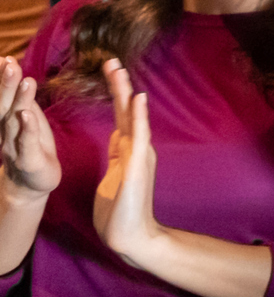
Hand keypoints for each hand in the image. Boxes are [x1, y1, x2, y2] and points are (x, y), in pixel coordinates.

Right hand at [0, 57, 58, 201]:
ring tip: (25, 80)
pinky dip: (26, 129)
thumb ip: (19, 96)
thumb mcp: (24, 116)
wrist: (30, 184)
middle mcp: (4, 131)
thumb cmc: (29, 145)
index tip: (2, 57)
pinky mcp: (29, 160)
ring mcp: (14, 145)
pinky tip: (27, 115)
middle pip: (3, 105)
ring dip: (19, 100)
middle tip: (9, 62)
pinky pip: (26, 143)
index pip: (1, 96)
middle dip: (5, 84)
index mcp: (5, 119)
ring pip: (14, 121)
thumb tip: (11, 66)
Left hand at [91, 60, 163, 265]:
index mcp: (127, 150)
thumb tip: (117, 137)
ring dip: (126, 94)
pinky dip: (138, 117)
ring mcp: (139, 155)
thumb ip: (117, 155)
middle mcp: (136, 148)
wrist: (130, 235)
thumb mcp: (114, 175)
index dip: (116, 94)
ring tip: (120, 71)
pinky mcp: (137, 166)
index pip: (120, 116)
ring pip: (131, 118)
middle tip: (111, 61)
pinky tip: (138, 100)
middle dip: (118, 86)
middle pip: (125, 111)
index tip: (111, 71)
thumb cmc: (119, 211)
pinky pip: (137, 136)